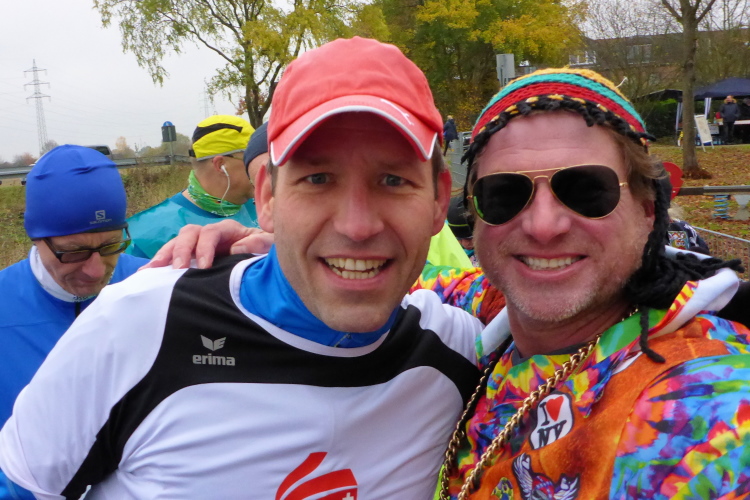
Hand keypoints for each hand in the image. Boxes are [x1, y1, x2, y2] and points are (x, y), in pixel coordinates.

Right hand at [141, 220, 273, 269]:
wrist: (265, 262)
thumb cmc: (266, 251)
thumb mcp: (269, 245)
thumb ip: (259, 243)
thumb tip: (237, 248)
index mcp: (228, 230)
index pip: (211, 232)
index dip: (205, 247)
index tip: (203, 266)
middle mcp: (210, 234)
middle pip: (189, 234)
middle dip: (181, 250)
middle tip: (178, 269)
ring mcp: (199, 245)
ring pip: (177, 243)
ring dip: (164, 256)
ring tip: (151, 272)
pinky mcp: (192, 257)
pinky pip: (173, 257)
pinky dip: (159, 265)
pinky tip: (146, 276)